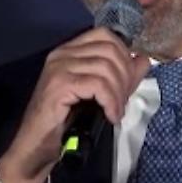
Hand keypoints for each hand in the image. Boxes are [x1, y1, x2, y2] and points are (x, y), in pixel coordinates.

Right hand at [0, 27, 148, 182]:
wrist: (38, 146)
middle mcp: (62, 53)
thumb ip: (122, 76)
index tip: (127, 82)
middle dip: (125, 77)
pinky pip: (97, 85)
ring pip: (105, 68)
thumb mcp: (99, 94)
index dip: (123, 56)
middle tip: (122, 102)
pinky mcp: (59, 84)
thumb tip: (143, 60)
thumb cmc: (66, 122)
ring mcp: (58, 67)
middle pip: (109, 50)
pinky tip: (109, 115)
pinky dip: (110, 101)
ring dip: (118, 93)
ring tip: (115, 112)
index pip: (105, 35)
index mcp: (70, 51)